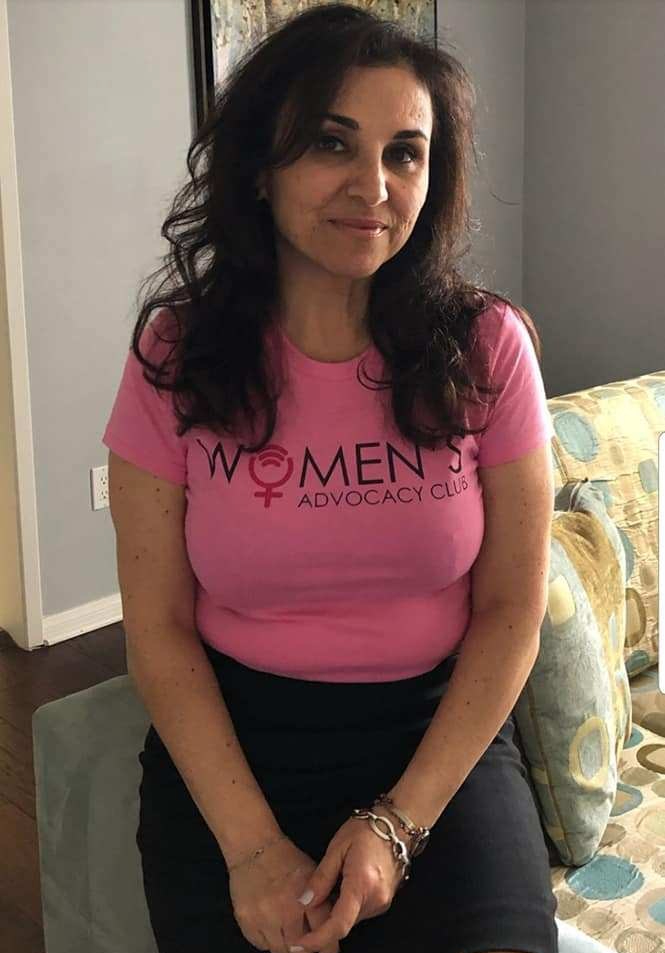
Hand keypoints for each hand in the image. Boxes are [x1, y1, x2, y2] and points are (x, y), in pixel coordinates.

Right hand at [228, 835, 339, 952]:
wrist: (254, 846)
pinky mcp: (247, 922)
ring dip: (287, 945)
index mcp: (307, 900)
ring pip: (280, 950)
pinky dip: (269, 941)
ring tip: (289, 934)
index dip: (328, 948)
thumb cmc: (287, 860)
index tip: (328, 950)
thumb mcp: (313, 875)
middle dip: (306, 948)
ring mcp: (264, 919)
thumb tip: (333, 928)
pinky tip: (272, 927)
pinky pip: (262, 945)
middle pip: (299, 948)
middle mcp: (286, 912)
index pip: (323, 936)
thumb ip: (322, 903)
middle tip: (307, 943)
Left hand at [286, 809, 406, 952]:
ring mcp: (383, 902)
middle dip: (324, 919)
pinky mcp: (385, 900)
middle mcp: (375, 899)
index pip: (338, 924)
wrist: (398, 825)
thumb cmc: (366, 830)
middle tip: (312, 897)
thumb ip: (321, 877)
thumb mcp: (337, 847)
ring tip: (330, 882)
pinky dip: (347, 904)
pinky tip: (343, 884)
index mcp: (361, 885)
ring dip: (336, 910)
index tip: (298, 945)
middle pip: (343, 923)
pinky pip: (360, 910)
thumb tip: (304, 902)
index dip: (316, 939)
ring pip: (351, 918)